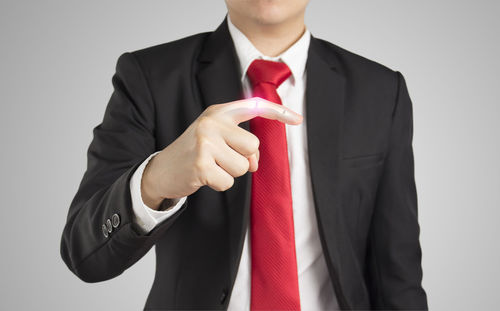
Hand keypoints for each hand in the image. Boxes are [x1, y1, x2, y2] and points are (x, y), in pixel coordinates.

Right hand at [141, 97, 302, 209]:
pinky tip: (204, 176)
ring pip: (243, 166)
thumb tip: (256, 161)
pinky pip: (229, 181)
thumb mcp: (215, 136)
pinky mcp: (200, 163)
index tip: (298, 120)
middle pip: (253, 146)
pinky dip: (219, 184)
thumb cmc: (195, 152)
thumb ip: (239, 141)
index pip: (254, 107)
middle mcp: (212, 122)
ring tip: (211, 166)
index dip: (278, 113)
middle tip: (222, 158)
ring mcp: (205, 142)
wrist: (162, 169)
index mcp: (218, 112)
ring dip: (230, 173)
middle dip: (243, 159)